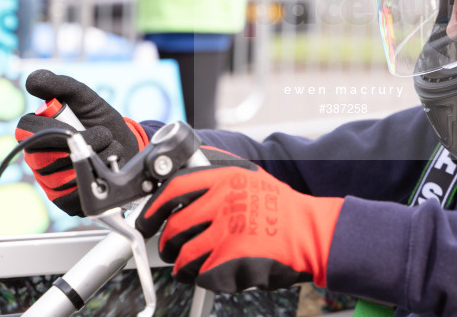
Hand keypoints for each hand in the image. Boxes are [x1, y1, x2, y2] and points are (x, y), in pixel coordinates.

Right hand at [15, 69, 148, 215]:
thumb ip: (61, 86)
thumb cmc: (102, 121)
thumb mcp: (86, 98)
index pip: (26, 130)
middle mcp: (38, 159)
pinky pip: (74, 195)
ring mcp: (50, 183)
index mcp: (37, 133)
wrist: (129, 146)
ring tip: (108, 148)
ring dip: (96, 158)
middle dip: (82, 143)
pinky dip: (98, 177)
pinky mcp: (65, 202)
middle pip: (43, 156)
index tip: (74, 126)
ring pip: (62, 175)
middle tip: (103, 135)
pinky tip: (107, 168)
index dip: (49, 129)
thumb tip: (32, 80)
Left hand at [135, 160, 343, 292]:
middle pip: (174, 228)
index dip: (153, 208)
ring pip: (184, 257)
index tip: (145, 221)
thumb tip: (181, 183)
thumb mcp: (251, 178)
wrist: (311, 233)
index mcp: (225, 178)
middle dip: (167, 245)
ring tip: (192, 266)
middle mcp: (224, 201)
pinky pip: (202, 275)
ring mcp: (228, 230)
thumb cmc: (282, 209)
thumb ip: (218, 179)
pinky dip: (204, 278)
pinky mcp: (233, 258)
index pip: (174, 189)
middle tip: (171, 251)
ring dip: (183, 267)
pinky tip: (217, 272)